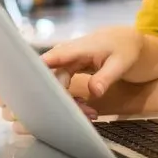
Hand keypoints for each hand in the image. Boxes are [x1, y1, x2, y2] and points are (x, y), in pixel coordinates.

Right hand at [0, 26, 146, 131]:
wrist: (129, 42)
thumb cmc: (126, 48)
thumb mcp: (121, 62)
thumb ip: (106, 76)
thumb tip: (94, 92)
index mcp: (76, 48)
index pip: (50, 60)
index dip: (35, 73)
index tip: (27, 92)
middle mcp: (66, 55)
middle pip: (51, 80)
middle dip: (58, 99)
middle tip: (78, 115)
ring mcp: (66, 64)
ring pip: (57, 87)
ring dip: (69, 103)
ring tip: (91, 114)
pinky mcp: (69, 72)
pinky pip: (63, 89)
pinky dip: (73, 101)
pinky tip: (88, 109)